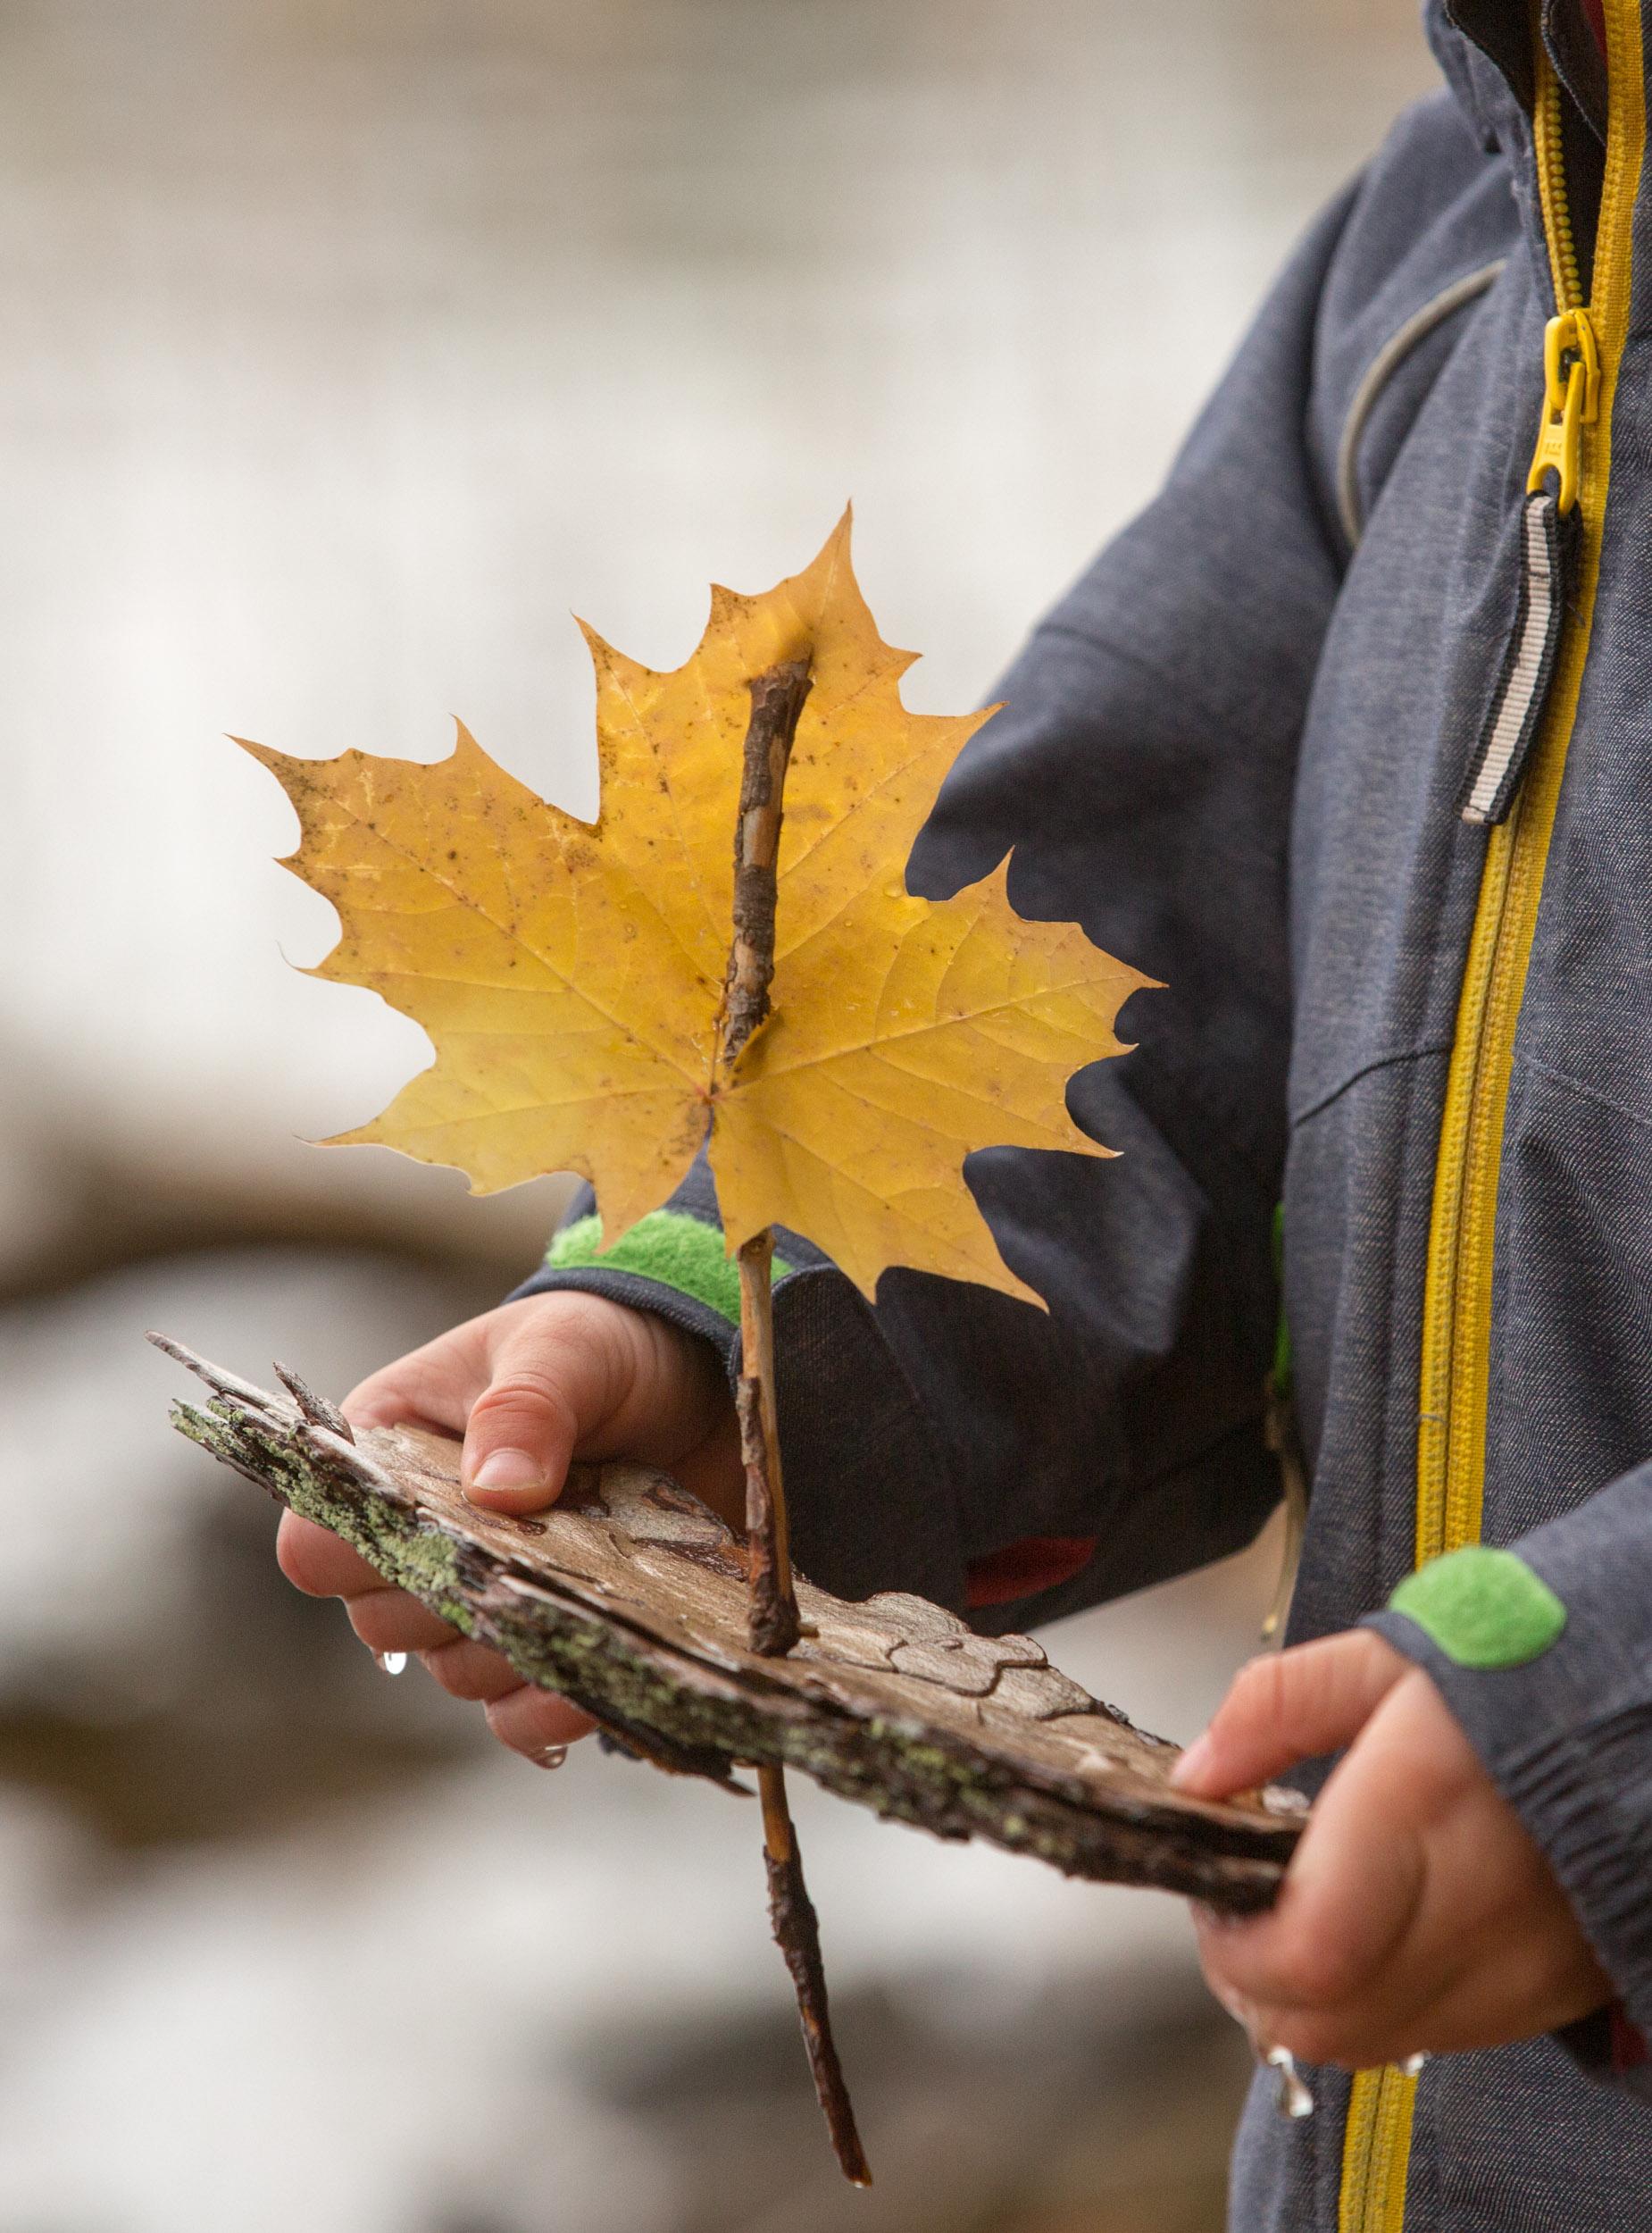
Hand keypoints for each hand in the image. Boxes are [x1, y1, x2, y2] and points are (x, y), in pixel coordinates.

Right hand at [276, 1292, 741, 1765]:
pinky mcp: (549, 1639)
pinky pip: (518, 1712)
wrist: (694, 1380)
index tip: (433, 1534)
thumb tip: (497, 1491)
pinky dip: (550, 1708)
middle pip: (384, 1622)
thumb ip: (525, 1405)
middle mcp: (422, 1538)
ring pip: (454, 1671)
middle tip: (534, 1551)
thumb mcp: (565, 1349)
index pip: (317, 1539)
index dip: (355, 1554)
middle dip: (456, 1599)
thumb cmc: (599, 1346)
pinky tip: (591, 1680)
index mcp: (388, 1454)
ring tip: (583, 1593)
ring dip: (514, 1649)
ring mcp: (485, 1597)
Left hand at [1171, 1630, 1610, 2066]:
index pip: (1307, 1951)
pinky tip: (1377, 1935)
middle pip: (1323, 2024)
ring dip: (1313, 2003)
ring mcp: (1519, 1968)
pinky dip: (1381, 2004)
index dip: (1236, 1951)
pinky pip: (1435, 2035)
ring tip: (1303, 1923)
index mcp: (1420, 1808)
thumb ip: (1276, 1707)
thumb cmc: (1520, 1679)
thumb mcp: (1386, 1659)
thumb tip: (1202, 1774)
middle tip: (1242, 1920)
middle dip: (1255, 1986)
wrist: (1651, 1722)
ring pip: (1371, 2046)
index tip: (1216, 1902)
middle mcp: (1473, 1909)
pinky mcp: (1551, 1996)